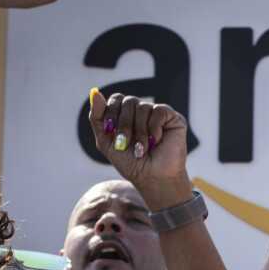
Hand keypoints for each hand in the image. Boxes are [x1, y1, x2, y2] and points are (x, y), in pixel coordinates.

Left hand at [87, 89, 191, 208]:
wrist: (152, 178)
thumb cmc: (131, 163)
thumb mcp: (105, 141)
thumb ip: (97, 117)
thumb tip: (95, 92)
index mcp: (126, 115)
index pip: (117, 99)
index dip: (111, 112)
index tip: (110, 131)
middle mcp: (142, 112)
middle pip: (129, 101)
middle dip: (124, 124)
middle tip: (125, 143)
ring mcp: (158, 114)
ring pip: (143, 107)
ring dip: (139, 131)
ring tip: (142, 148)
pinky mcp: (173, 118)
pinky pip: (159, 111)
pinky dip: (154, 128)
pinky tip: (156, 141)